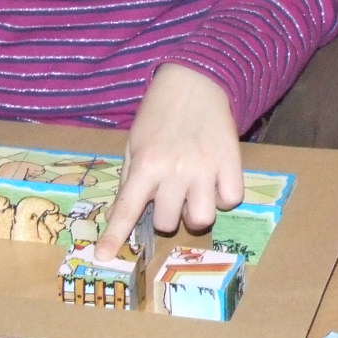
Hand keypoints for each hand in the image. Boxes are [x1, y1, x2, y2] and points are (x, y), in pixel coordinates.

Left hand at [97, 63, 242, 257]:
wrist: (195, 80)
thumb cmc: (159, 113)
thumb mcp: (134, 143)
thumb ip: (130, 179)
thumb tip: (118, 215)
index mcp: (146, 163)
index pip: (126, 209)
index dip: (115, 236)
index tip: (105, 257)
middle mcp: (175, 170)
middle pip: (167, 221)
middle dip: (165, 213)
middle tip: (168, 193)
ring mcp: (205, 168)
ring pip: (200, 219)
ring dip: (193, 212)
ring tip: (193, 194)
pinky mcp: (231, 162)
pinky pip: (230, 200)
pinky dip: (222, 197)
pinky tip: (215, 182)